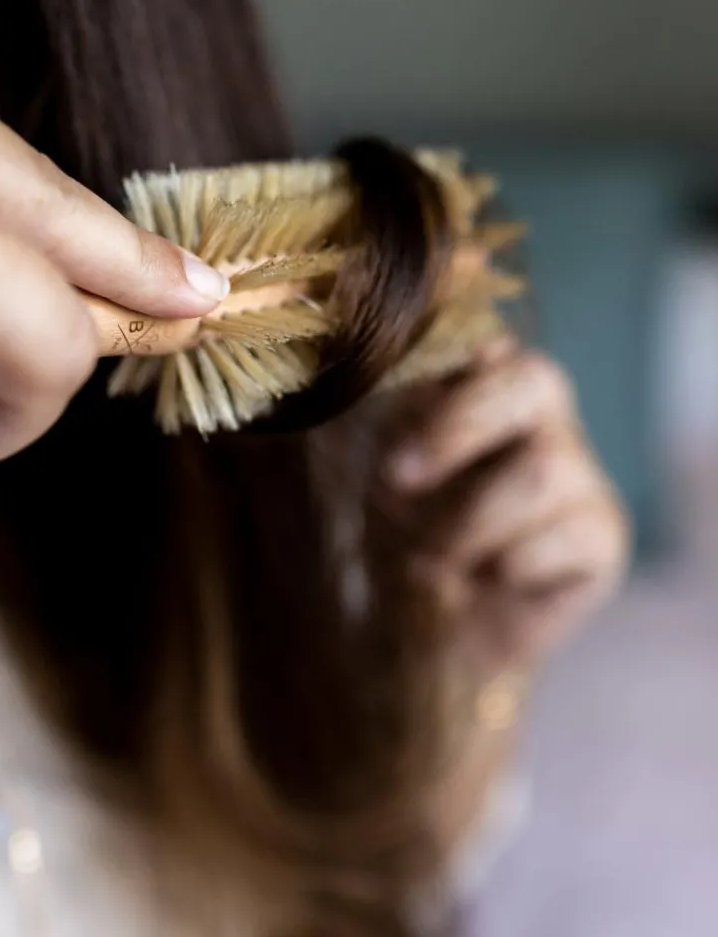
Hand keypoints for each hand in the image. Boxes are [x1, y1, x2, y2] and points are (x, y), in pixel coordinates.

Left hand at [383, 340, 629, 675]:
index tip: (385, 428)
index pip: (486, 336)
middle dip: (459, 426)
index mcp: (481, 375)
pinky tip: (482, 582)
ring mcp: (580, 472)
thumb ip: (375, 403)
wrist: (408, 632)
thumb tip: (367, 364)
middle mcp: (541, 413)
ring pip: (544, 469)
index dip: (441, 370)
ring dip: (468, 523)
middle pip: (537, 379)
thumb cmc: (388, 529)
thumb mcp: (364, 461)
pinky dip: (506, 567)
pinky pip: (569, 536)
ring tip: (429, 559)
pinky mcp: (603, 536)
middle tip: (394, 479)